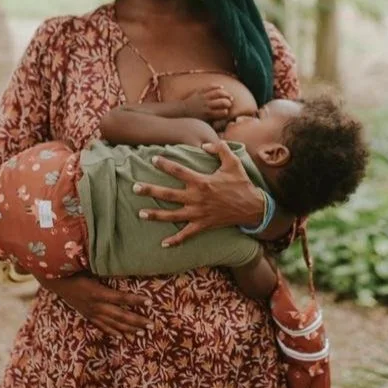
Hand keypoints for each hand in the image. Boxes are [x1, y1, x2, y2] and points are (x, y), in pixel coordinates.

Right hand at [41, 274, 149, 337]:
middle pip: (120, 315)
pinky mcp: (87, 315)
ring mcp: (91, 313)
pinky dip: (113, 332)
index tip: (149, 301)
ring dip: (129, 329)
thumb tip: (123, 266)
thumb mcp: (90, 268)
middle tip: (152, 325)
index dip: (135, 300)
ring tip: (142, 333)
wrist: (56, 281)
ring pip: (113, 324)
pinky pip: (102, 326)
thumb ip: (105, 269)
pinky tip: (122, 336)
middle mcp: (96, 306)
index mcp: (97, 292)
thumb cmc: (75, 270)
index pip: (121, 298)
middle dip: (137, 321)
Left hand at [133, 140, 264, 246]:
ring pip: (172, 215)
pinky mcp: (203, 225)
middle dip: (150, 190)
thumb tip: (204, 144)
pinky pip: (187, 234)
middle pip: (168, 194)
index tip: (153, 159)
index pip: (178, 171)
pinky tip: (163, 243)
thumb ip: (219, 149)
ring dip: (155, 214)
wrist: (253, 207)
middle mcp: (197, 198)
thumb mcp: (233, 161)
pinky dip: (175, 240)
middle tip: (134, 187)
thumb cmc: (241, 183)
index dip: (164, 164)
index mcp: (202, 181)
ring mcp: (198, 213)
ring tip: (140, 213)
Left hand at [180, 86, 232, 122]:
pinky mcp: (200, 91)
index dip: (226, 112)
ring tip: (229, 96)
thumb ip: (212, 124)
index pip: (222, 112)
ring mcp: (203, 97)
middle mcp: (207, 105)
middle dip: (228, 102)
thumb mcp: (202, 123)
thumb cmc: (193, 119)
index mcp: (208, 114)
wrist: (181, 111)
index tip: (227, 112)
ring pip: (218, 93)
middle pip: (222, 102)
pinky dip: (216, 86)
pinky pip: (209, 87)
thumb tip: (221, 128)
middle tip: (230, 103)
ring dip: (225, 93)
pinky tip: (221, 87)